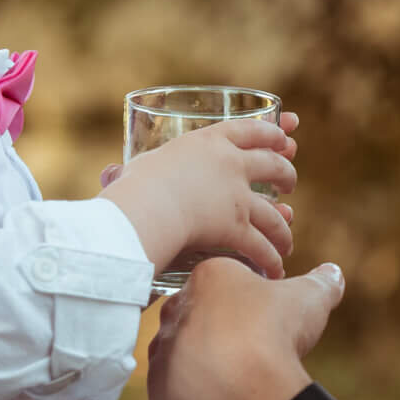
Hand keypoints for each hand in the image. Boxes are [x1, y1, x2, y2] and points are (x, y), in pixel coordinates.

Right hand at [101, 111, 297, 279]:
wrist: (145, 207)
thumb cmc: (133, 185)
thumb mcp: (138, 167)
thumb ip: (132, 171)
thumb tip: (109, 174)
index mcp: (210, 142)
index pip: (250, 130)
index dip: (272, 133)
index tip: (285, 136)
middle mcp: (231, 164)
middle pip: (272, 164)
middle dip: (286, 173)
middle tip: (290, 182)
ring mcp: (238, 196)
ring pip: (274, 212)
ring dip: (283, 227)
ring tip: (286, 238)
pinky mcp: (237, 226)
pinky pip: (262, 245)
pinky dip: (271, 259)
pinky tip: (275, 269)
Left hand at [147, 258, 344, 399]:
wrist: (252, 386)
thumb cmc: (277, 333)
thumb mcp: (311, 297)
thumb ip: (321, 280)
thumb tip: (332, 272)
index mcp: (207, 277)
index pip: (223, 283)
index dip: (248, 301)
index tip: (267, 319)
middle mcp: (175, 309)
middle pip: (198, 317)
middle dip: (221, 331)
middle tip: (252, 349)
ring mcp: (163, 349)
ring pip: (182, 353)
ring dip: (204, 363)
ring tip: (238, 377)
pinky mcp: (158, 388)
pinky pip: (173, 391)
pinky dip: (194, 396)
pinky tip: (221, 399)